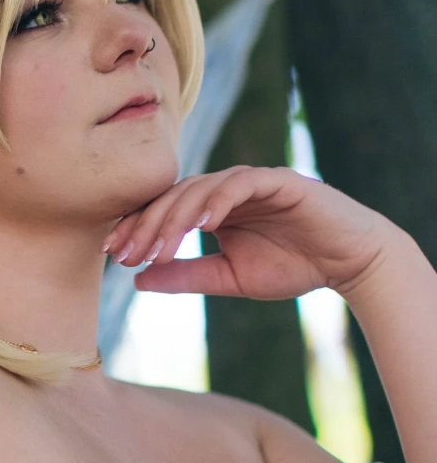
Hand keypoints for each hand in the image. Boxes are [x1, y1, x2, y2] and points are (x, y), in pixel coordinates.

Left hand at [103, 165, 394, 299]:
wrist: (349, 263)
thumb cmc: (293, 266)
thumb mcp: (231, 278)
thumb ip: (188, 276)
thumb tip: (139, 282)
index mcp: (212, 209)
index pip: (164, 211)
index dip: (137, 229)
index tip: (114, 255)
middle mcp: (226, 190)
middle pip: (173, 197)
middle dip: (147, 225)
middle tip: (127, 253)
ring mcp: (251, 181)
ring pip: (200, 189)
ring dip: (176, 217)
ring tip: (159, 246)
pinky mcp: (279, 180)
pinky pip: (242, 183)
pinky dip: (220, 200)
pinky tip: (203, 224)